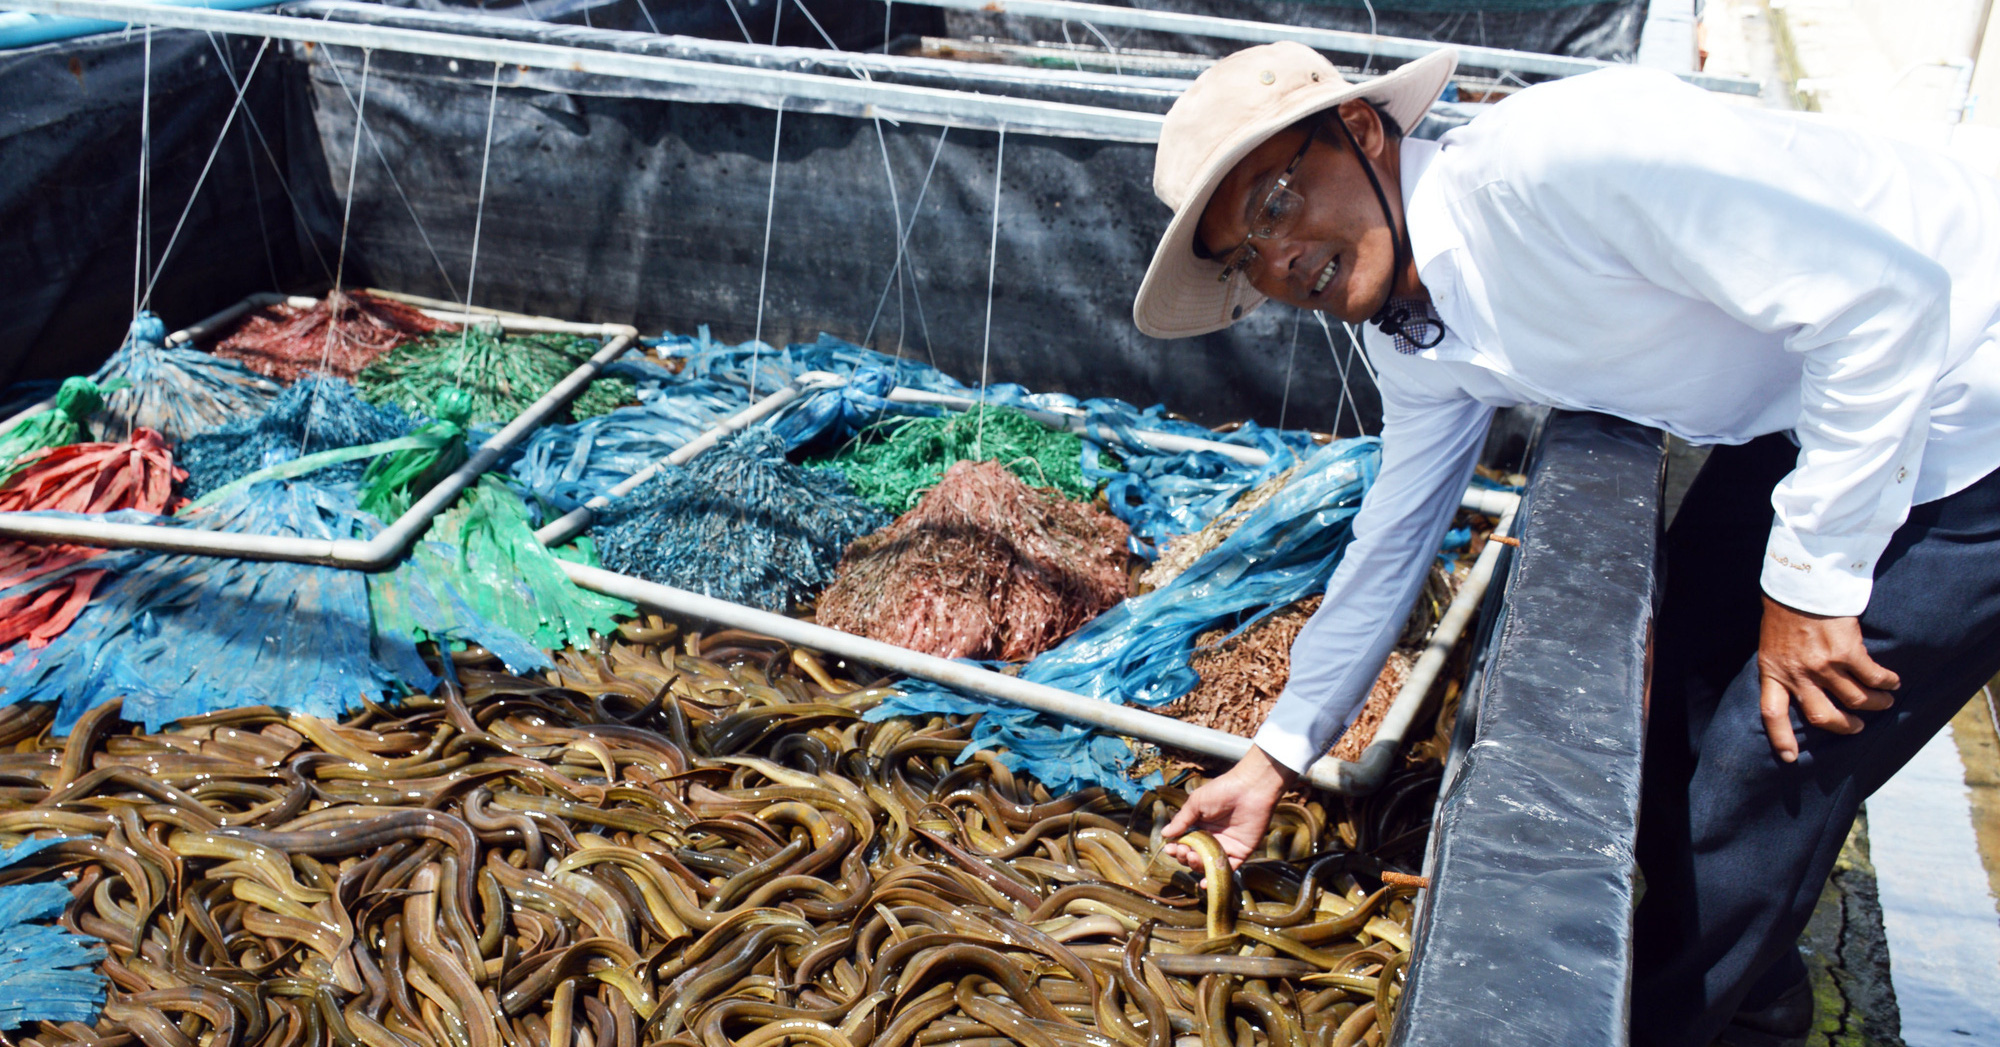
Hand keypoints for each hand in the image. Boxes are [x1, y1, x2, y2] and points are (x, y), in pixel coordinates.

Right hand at [1162, 746, 1297, 873]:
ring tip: (1192, 856)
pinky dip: (1215, 877)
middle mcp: (1212, 838)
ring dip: (1196, 865)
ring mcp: (1226, 847)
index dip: (1176, 847)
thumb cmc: (1222, 791)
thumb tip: (1165, 834)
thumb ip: (1182, 820)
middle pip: (1194, 855)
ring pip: (1207, 864)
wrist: (1250, 789)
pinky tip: (1204, 882)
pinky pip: (1227, 869)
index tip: (1170, 848)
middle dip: (1184, 856)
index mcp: (1200, 826)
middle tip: (1183, 850)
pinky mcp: (1240, 852)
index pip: (1184, 842)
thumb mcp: (1197, 803)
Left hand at [1757, 595, 1897, 762]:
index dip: (1782, 738)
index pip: (1772, 714)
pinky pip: (1873, 677)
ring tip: (1884, 702)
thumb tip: (1794, 685)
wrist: (1801, 584)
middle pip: (1823, 717)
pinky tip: (1894, 682)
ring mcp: (1823, 665)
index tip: (1790, 758)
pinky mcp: (1847, 652)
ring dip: (1874, 704)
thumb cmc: (1784, 612)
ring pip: (1855, 700)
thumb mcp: (1771, 645)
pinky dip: (1887, 683)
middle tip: (1856, 727)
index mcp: (1773, 672)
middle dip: (1844, 727)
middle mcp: (1798, 674)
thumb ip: (1782, 667)